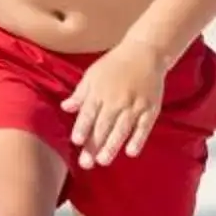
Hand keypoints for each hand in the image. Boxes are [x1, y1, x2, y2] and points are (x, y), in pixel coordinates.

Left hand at [63, 37, 169, 167]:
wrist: (145, 52)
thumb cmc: (115, 64)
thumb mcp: (93, 74)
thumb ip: (80, 94)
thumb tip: (65, 107)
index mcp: (99, 92)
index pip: (89, 113)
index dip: (82, 127)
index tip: (76, 141)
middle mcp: (116, 100)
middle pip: (103, 126)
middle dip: (94, 145)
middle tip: (86, 163)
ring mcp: (134, 105)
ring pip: (122, 129)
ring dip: (112, 146)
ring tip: (103, 161)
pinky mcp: (151, 109)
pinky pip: (144, 127)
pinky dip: (138, 139)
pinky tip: (131, 152)